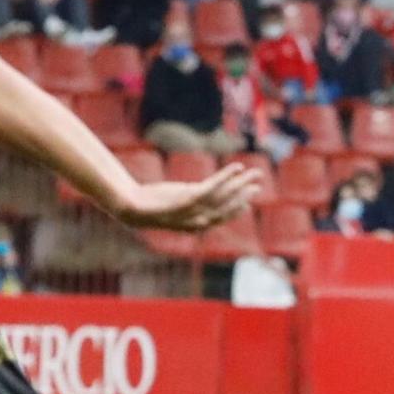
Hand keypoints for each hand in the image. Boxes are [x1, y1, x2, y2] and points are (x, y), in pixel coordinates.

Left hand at [116, 163, 261, 230]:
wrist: (134, 209)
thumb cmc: (152, 206)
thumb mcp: (175, 204)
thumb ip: (192, 198)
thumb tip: (203, 190)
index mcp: (197, 225)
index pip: (223, 216)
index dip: (238, 208)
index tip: (249, 201)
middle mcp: (200, 221)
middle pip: (229, 206)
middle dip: (245, 194)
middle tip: (258, 184)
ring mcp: (196, 210)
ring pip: (225, 195)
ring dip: (242, 183)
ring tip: (254, 174)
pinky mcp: (190, 198)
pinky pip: (213, 186)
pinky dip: (227, 176)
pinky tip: (237, 167)